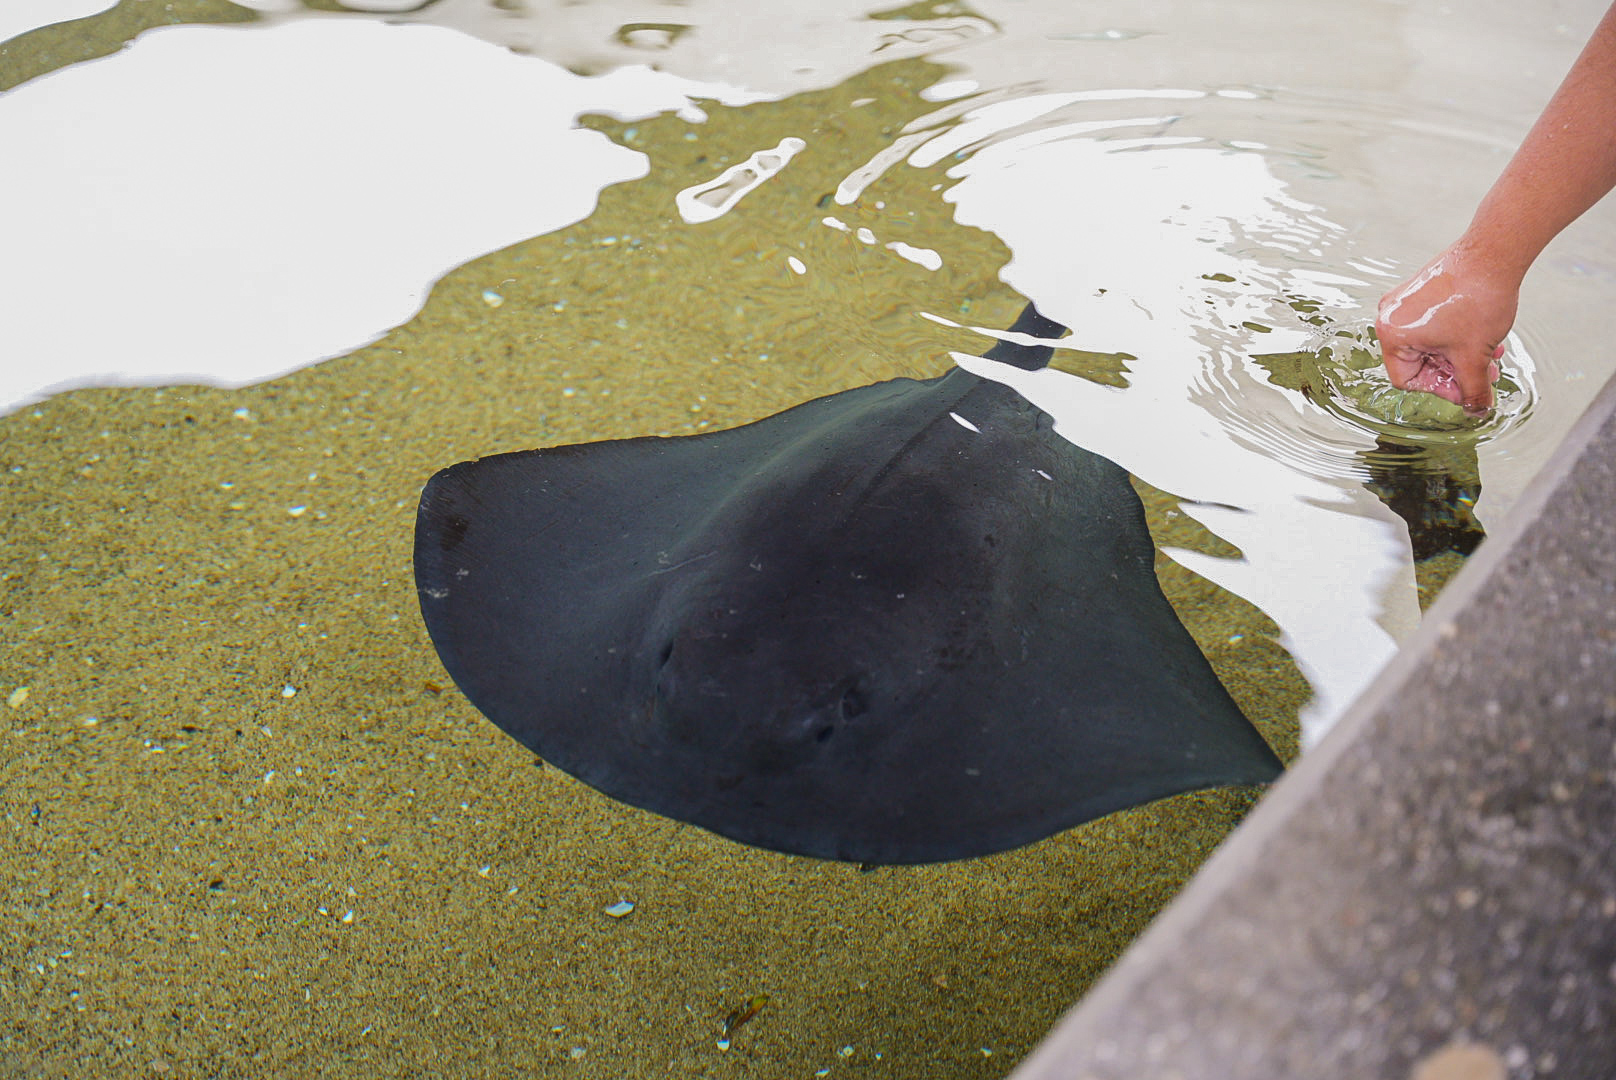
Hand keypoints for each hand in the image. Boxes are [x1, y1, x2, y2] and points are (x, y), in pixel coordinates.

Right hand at [1375, 244, 1516, 415]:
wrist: (1494, 253)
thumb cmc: (1478, 298)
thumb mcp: (1474, 356)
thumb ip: (1473, 390)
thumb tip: (1476, 410)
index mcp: (1391, 334)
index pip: (1407, 380)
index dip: (1440, 390)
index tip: (1466, 390)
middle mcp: (1391, 316)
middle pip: (1419, 362)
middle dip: (1454, 371)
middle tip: (1482, 375)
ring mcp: (1405, 300)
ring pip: (1431, 344)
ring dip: (1459, 355)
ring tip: (1489, 355)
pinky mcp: (1421, 289)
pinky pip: (1433, 324)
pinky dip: (1457, 336)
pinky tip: (1482, 337)